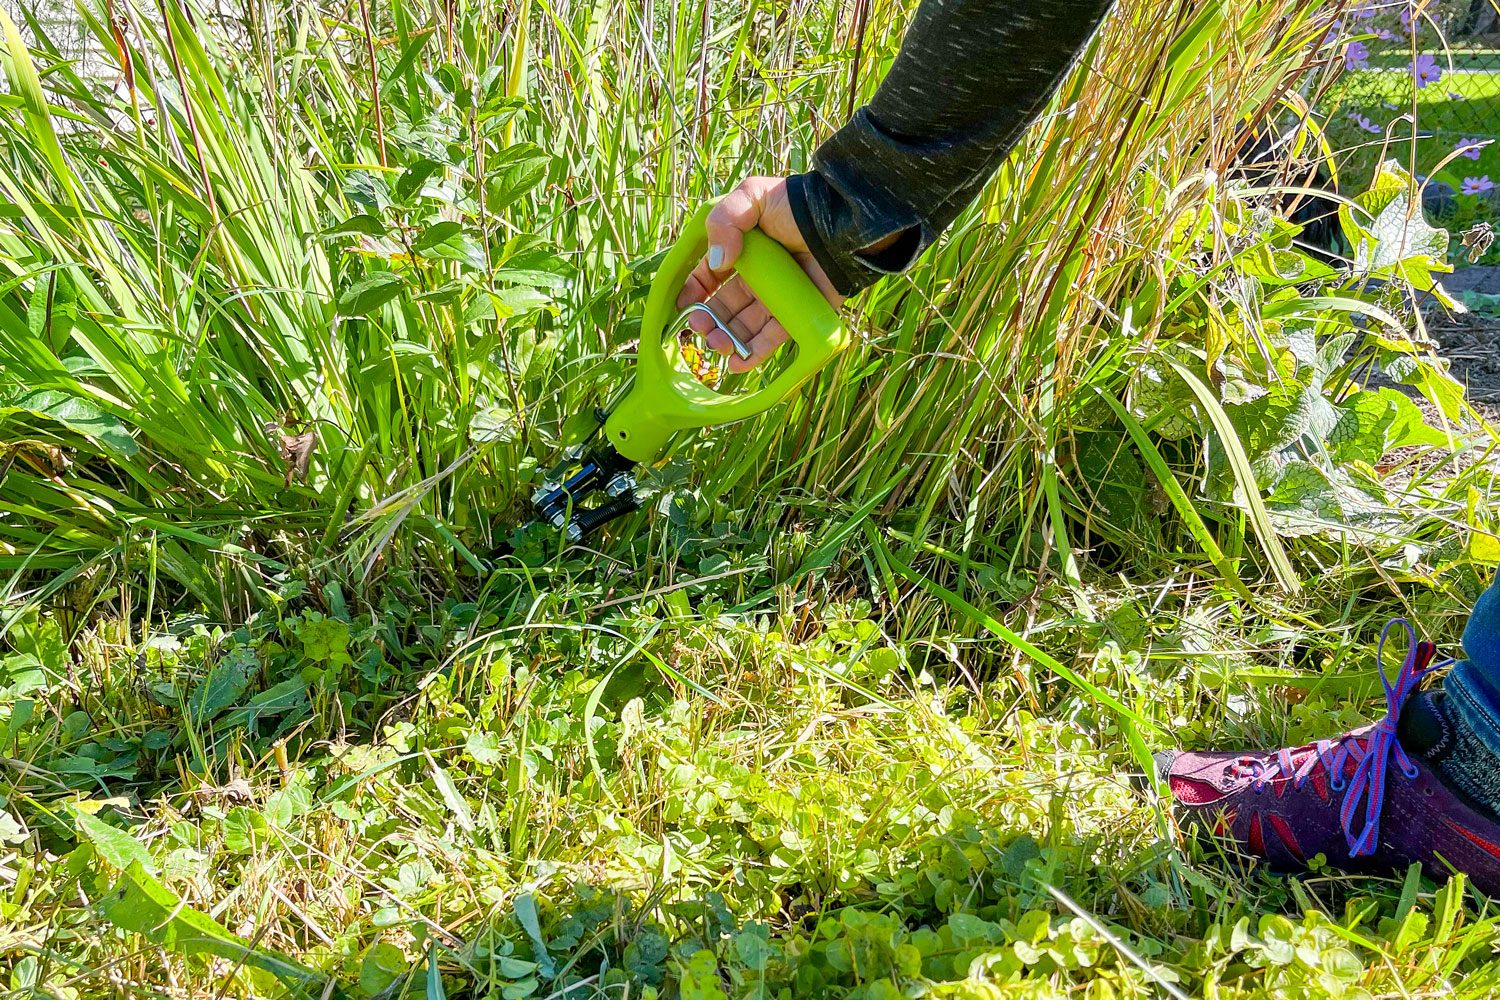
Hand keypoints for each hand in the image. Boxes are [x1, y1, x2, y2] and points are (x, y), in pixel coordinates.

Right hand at [675, 176, 843, 372]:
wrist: (840, 223)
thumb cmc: (795, 206)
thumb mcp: (751, 196)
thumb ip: (724, 222)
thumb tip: (716, 262)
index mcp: (742, 250)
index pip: (710, 275)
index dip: (695, 290)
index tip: (682, 305)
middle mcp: (757, 277)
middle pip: (725, 306)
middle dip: (708, 320)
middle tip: (700, 329)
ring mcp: (776, 298)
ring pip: (744, 326)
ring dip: (726, 339)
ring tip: (718, 345)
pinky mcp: (797, 314)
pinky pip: (772, 338)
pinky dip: (754, 354)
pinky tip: (737, 362)